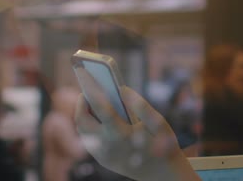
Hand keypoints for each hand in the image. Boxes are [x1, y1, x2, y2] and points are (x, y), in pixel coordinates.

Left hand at [75, 69, 198, 180]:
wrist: (161, 174)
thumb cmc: (161, 145)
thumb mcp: (158, 123)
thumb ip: (141, 105)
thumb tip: (123, 90)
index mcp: (121, 134)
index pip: (99, 107)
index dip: (90, 88)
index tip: (83, 72)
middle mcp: (107, 146)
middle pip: (82, 120)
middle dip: (81, 102)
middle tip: (88, 90)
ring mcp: (103, 155)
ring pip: (83, 131)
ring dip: (84, 114)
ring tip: (91, 99)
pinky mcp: (102, 160)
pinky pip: (89, 139)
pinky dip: (90, 125)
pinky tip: (97, 114)